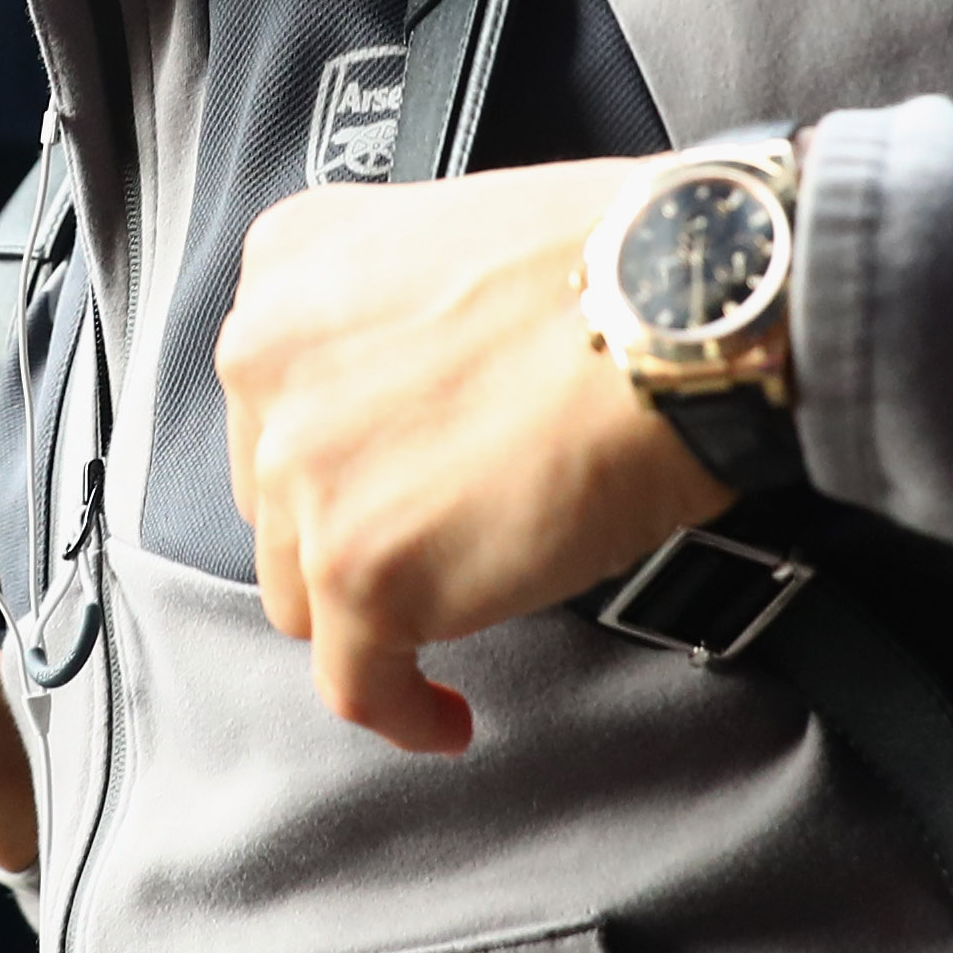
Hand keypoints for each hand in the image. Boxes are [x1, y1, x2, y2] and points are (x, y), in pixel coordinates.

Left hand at [222, 159, 734, 753]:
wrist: (683, 310)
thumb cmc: (618, 264)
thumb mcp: (456, 239)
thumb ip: (398, 320)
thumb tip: (418, 406)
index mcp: (289, 264)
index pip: (277, 396)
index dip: (336, 455)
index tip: (376, 486)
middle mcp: (269, 362)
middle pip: (279, 497)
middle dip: (348, 527)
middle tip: (435, 541)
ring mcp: (307, 470)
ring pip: (306, 591)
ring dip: (375, 612)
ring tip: (456, 611)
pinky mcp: (360, 568)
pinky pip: (356, 682)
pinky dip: (401, 709)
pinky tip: (443, 712)